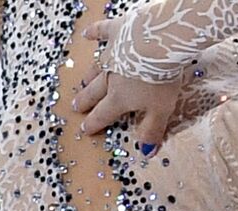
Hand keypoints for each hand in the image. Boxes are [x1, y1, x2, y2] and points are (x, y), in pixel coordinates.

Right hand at [71, 19, 181, 153]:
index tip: (85, 129)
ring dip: (89, 76)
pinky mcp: (117, 31)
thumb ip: (151, 131)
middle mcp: (110, 77)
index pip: (103, 115)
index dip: (94, 123)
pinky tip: (87, 34)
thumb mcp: (161, 110)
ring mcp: (111, 53)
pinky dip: (94, 33)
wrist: (159, 41)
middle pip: (95, 93)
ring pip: (96, 68)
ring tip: (82, 82)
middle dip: (86, 102)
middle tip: (76, 107)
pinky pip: (102, 32)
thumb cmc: (161, 78)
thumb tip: (146, 154)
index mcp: (119, 98)